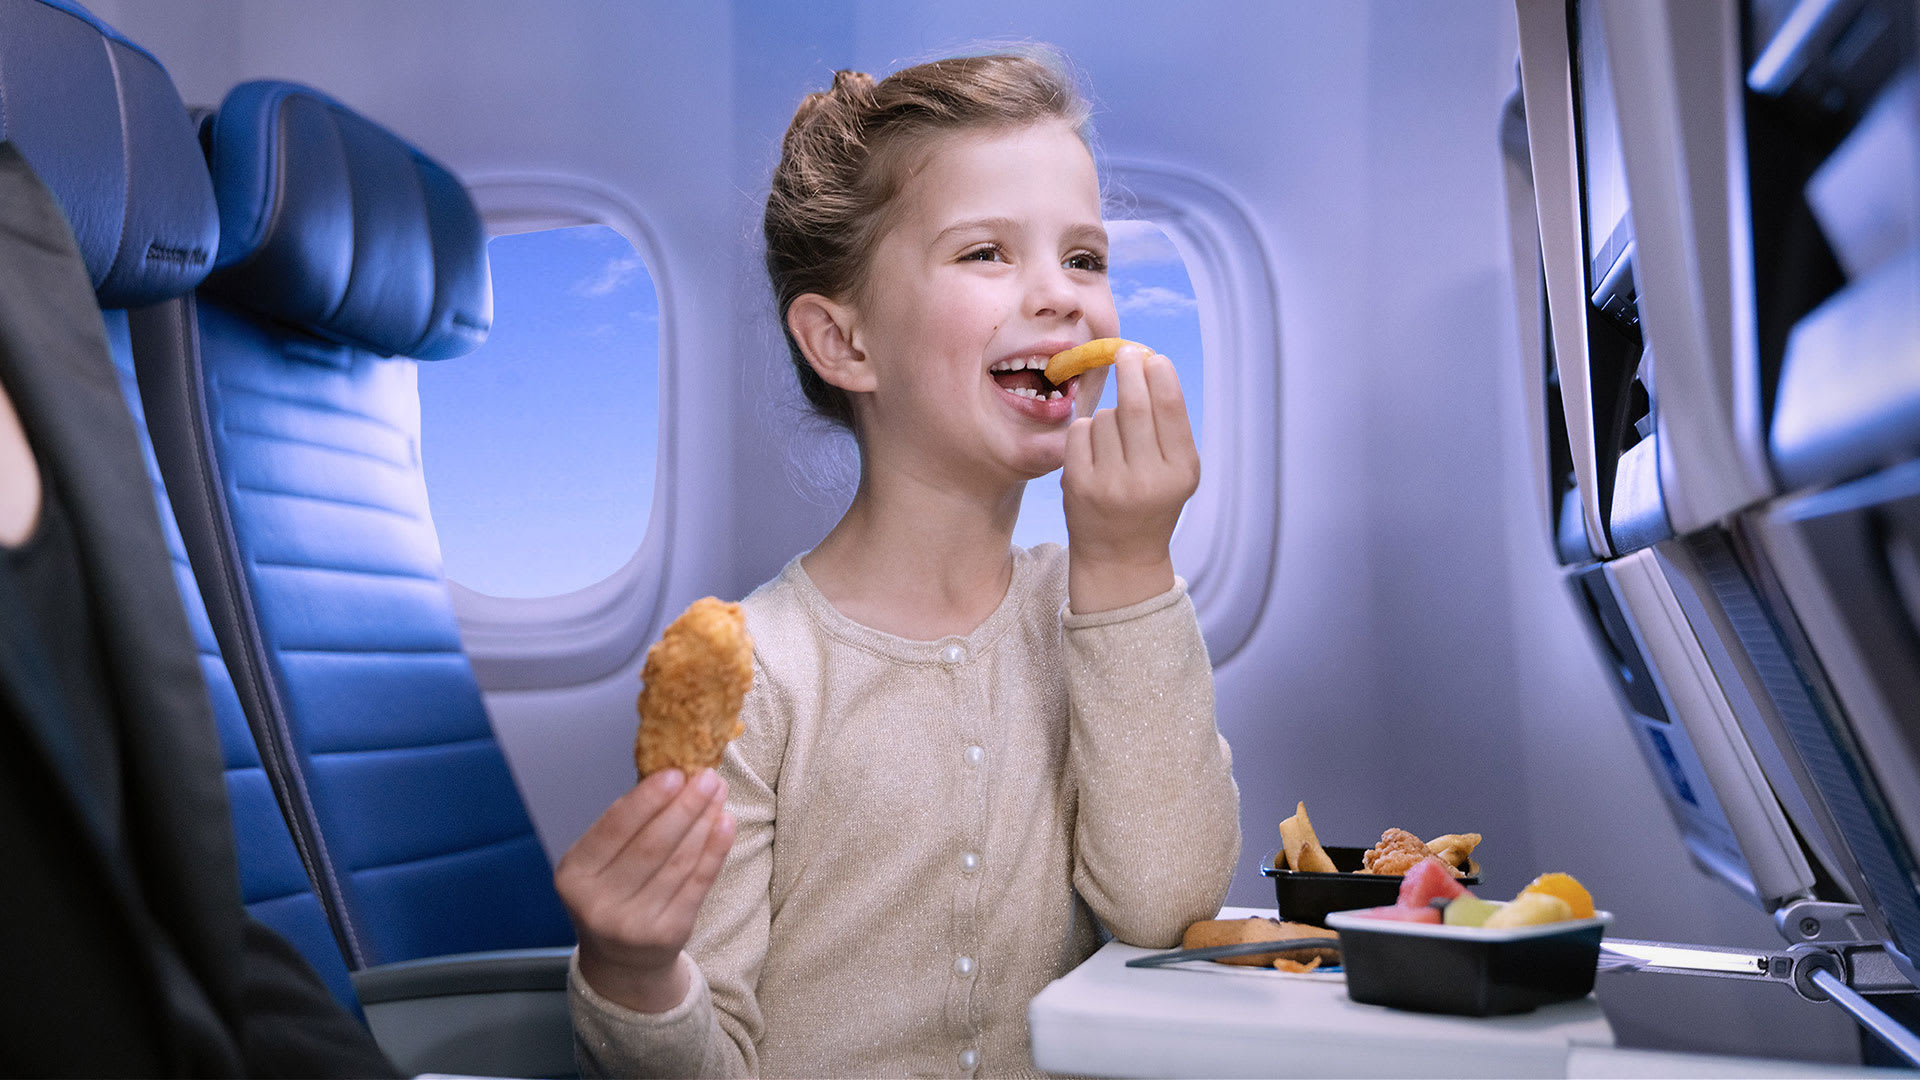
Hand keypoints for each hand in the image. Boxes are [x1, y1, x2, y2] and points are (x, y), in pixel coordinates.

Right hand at [554, 767, 734, 1012]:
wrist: (621, 962)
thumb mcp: (599, 864)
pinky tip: (725, 824)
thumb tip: (673, 775)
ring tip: (718, 794)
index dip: (647, 799)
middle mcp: (597, 903)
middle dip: (684, 806)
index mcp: (574, 876)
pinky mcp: (667, 935)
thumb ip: (626, 826)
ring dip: (703, 822)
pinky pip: (697, 884)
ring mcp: (632, 923)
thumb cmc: (612, 894)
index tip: (675, 773)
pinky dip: (715, 851)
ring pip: (678, 862)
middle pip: (651, 845)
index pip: (613, 829)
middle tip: (708, 776)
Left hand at [1062, 344, 1199, 612]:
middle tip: (1125, 352)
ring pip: (1105, 417)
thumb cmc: (1152, 500)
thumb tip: (1149, 362)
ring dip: (1109, 415)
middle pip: (1134, 406)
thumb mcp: (1176, 470)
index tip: (1152, 357)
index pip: (1170, 409)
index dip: (1160, 375)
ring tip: (1117, 443)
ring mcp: (1110, 484)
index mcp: (1180, 472)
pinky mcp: (1078, 485)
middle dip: (1129, 370)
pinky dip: (1086, 430)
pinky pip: (1079, 431)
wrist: (1120, 556)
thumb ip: (1169, 424)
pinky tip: (1095, 451)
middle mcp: (1147, 479)